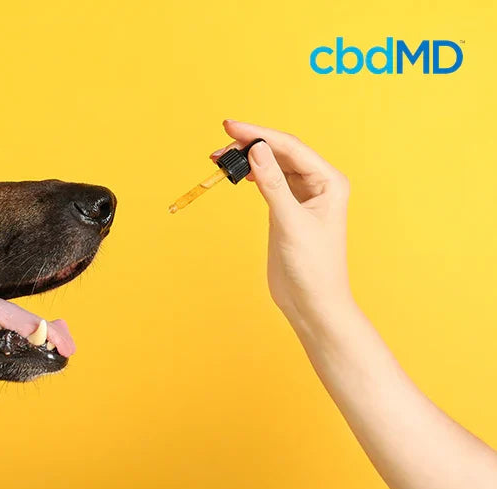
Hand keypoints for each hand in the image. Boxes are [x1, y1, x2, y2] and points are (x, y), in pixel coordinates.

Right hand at [213, 120, 352, 325]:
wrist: (312, 303)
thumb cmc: (313, 268)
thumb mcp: (290, 223)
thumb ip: (272, 184)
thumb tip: (256, 149)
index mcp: (329, 182)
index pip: (289, 147)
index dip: (259, 134)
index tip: (230, 127)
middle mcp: (318, 184)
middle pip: (280, 152)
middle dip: (249, 144)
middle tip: (218, 146)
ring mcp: (302, 196)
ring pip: (271, 165)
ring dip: (247, 159)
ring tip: (219, 158)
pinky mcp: (287, 210)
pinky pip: (268, 182)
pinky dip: (250, 175)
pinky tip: (236, 173)